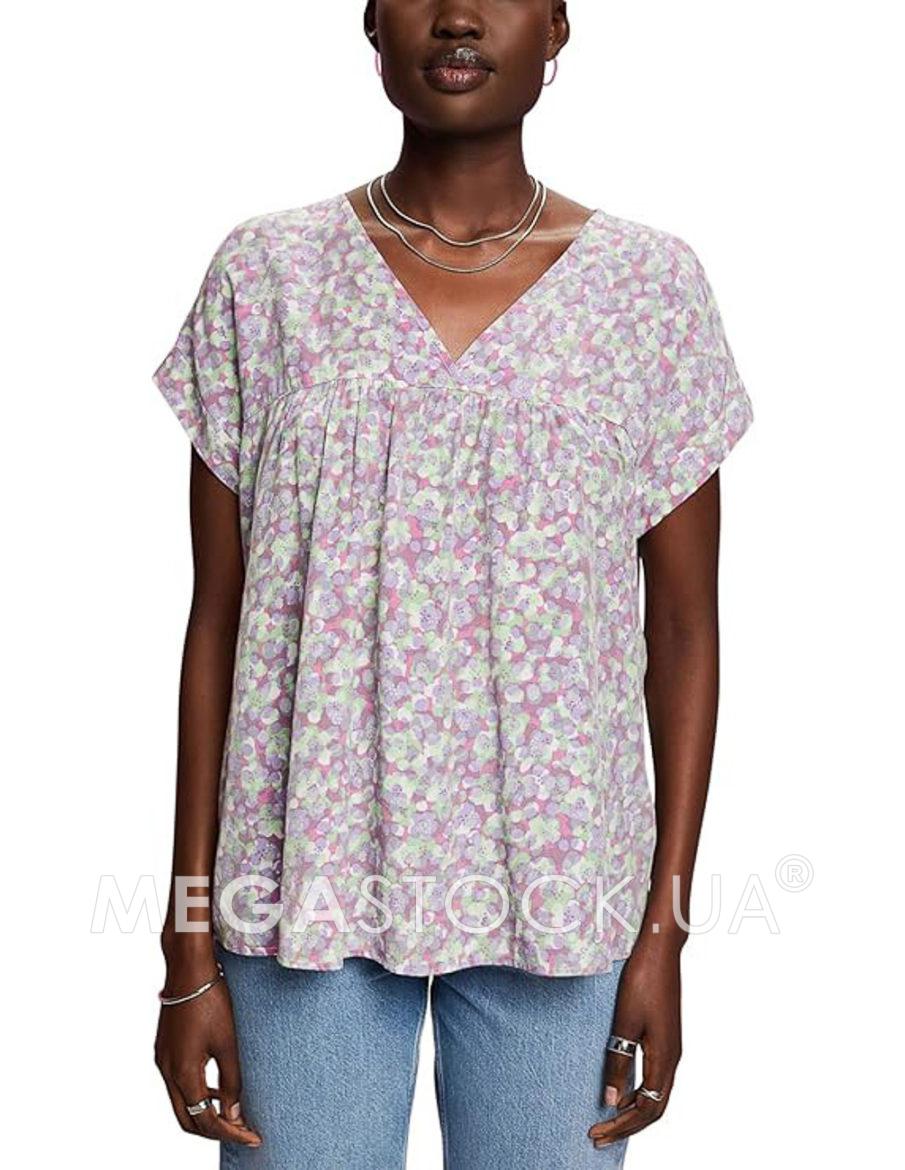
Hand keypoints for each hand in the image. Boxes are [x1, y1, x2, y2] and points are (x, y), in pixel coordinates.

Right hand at [154, 961, 261, 1147]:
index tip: (252, 1137)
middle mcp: (168, 1072)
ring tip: (233, 1114)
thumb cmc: (210, 1001)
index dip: (231, 1133)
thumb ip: (232, 1081)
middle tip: (242, 1132)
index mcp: (183, 1074)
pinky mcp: (165, 1051)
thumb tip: (234, 1114)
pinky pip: (179, 1085)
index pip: (206, 1120)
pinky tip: (218, 1089)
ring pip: (182, 1104)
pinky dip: (198, 1094)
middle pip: (188, 1120)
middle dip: (215, 1131)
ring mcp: (163, 1062)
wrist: (188, 970)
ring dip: (205, 1113)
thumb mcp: (228, 1043)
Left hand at [588, 936, 682, 1150]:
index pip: (646, 1108)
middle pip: (654, 1108)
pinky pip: (653, 1077)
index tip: (597, 1133)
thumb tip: (611, 1100)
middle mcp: (672, 1058)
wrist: (659, 951)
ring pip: (656, 1094)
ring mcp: (670, 1047)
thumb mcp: (624, 1023)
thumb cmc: (642, 981)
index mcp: (664, 1058)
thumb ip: (618, 1061)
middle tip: (599, 1136)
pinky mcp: (664, 1037)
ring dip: (633, 1111)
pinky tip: (620, 1089)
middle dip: (627, 1126)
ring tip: (607, 1120)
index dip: (622, 1125)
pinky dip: (638, 1092)